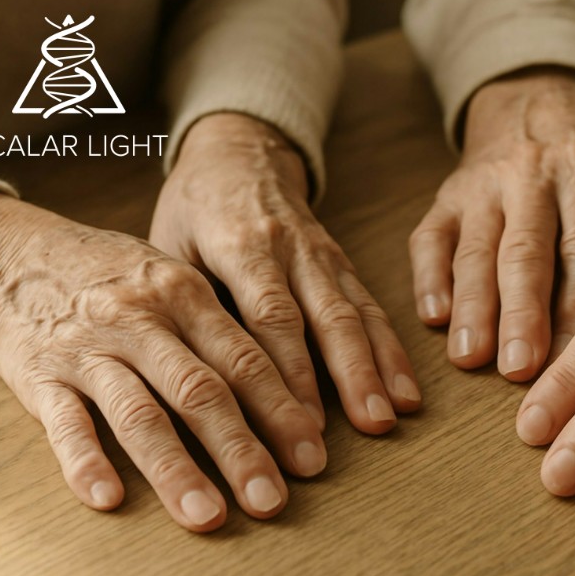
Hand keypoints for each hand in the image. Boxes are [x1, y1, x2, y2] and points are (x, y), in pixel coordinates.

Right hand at [0, 192, 325, 531]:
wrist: (10, 252)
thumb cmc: (111, 275)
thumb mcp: (172, 278)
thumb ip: (219, 328)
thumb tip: (289, 388)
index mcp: (184, 294)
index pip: (245, 359)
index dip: (281, 411)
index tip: (312, 457)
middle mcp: (141, 318)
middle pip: (201, 391)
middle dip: (241, 451)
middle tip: (272, 502)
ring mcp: (88, 346)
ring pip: (139, 413)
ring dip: (175, 470)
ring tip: (206, 516)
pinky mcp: (38, 373)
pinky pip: (63, 423)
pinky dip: (84, 461)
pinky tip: (107, 498)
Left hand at [152, 113, 419, 435]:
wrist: (240, 150)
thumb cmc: (194, 207)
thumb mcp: (168, 242)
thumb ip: (186, 302)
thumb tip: (197, 380)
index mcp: (241, 242)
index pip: (270, 314)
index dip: (290, 371)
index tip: (301, 423)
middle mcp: (291, 248)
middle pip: (326, 317)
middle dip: (351, 375)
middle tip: (368, 426)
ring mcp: (322, 254)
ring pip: (356, 312)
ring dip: (378, 366)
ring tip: (394, 415)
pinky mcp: (342, 262)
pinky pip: (371, 306)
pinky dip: (390, 349)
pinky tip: (406, 390)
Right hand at [410, 67, 574, 379]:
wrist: (535, 100)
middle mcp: (531, 177)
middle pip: (526, 251)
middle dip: (521, 313)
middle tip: (518, 369)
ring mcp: (482, 187)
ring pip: (475, 249)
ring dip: (471, 305)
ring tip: (469, 357)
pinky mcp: (446, 197)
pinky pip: (430, 238)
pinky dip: (428, 278)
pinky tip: (433, 318)